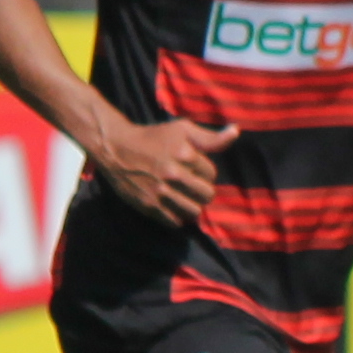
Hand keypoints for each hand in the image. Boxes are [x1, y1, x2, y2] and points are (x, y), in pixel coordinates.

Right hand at [89, 110, 235, 225]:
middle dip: (203, 191)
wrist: (116, 148)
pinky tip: (172, 205)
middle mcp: (173, 174)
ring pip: (194, 212)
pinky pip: (175, 222)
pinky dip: (177, 217)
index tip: (193, 168)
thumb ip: (210, 137)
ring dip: (192, 206)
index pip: (212, 173)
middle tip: (192, 185)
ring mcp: (160, 192)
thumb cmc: (152, 137)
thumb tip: (236, 132)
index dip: (205, 171)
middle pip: (207, 195)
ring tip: (184, 198)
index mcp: (183, 154)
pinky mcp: (149, 206)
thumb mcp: (182, 130)